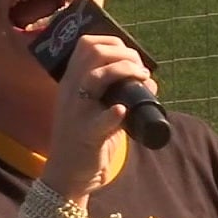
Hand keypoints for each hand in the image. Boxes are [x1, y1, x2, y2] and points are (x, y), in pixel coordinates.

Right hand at [40, 34, 155, 200]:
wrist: (67, 175)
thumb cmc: (85, 140)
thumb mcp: (93, 110)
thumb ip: (115, 93)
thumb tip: (149, 81)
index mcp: (70, 82)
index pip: (86, 44)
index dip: (113, 42)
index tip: (131, 55)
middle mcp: (71, 92)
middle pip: (93, 53)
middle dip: (125, 54)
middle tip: (141, 70)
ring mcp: (77, 112)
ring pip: (96, 78)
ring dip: (124, 72)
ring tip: (143, 80)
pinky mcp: (87, 135)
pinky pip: (100, 121)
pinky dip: (113, 114)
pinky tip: (123, 111)